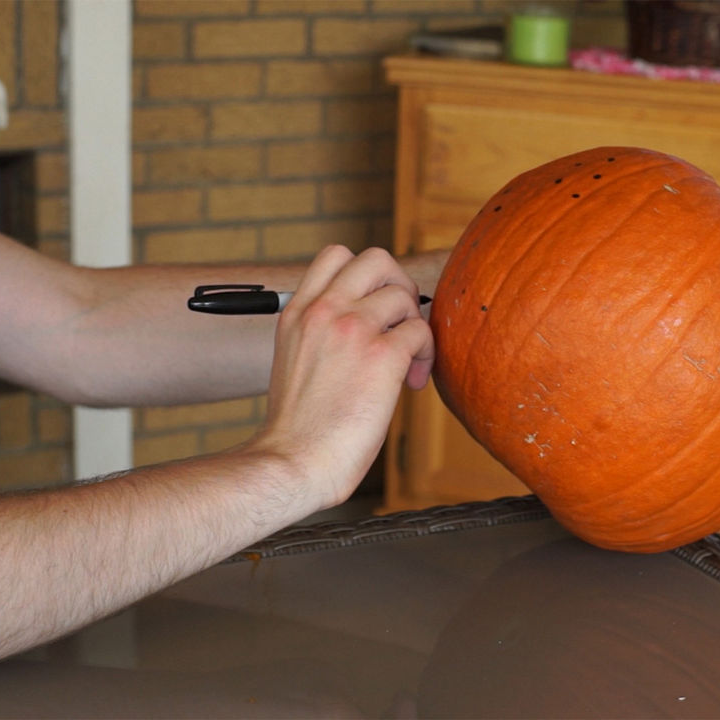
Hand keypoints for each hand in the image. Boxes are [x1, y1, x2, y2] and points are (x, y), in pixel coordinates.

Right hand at [243, 246, 433, 513]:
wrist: (292, 462)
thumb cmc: (297, 429)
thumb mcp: (295, 362)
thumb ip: (321, 335)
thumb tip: (365, 330)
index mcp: (298, 313)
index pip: (336, 256)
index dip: (367, 276)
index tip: (373, 309)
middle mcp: (324, 311)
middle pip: (377, 259)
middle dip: (399, 286)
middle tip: (400, 324)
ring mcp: (353, 329)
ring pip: (404, 295)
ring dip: (415, 326)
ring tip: (408, 363)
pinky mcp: (382, 355)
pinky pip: (422, 332)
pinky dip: (426, 356)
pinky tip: (413, 383)